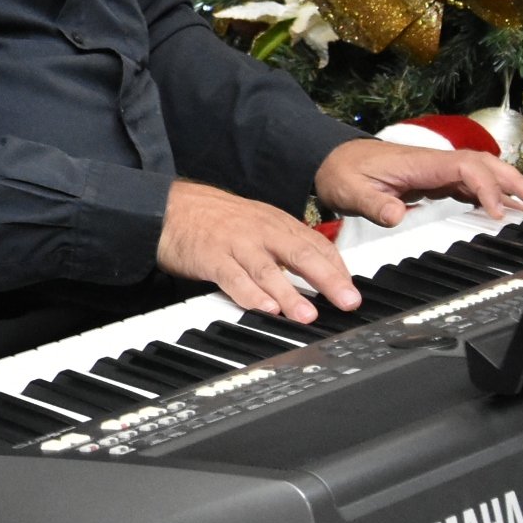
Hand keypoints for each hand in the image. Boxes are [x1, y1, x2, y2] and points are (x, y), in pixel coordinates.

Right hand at [156, 179, 361, 323]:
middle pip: (301, 255)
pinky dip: (250, 294)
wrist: (169, 208)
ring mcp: (236, 245)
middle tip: (347, 301)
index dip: (337, 269)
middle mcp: (261, 232)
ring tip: (308, 315)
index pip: (316, 245)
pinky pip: (233, 278)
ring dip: (291, 294)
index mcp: (276, 224)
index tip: (352, 291)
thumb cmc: (214, 219)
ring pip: (269, 270)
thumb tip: (317, 268)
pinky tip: (265, 308)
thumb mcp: (257, 223)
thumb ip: (285, 244)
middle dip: (328, 280)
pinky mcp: (211, 258)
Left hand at [313, 138, 522, 228]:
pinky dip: (496, 190)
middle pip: (484, 166)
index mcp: (419, 162)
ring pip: (483, 172)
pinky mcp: (435, 180)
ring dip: (513, 183)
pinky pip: (472, 183)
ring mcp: (436, 170)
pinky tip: (514, 201)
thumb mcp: (351, 191)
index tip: (497, 211)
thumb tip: (396, 216)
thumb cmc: (341, 172)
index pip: (465, 169)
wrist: (328, 160)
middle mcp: (434, 163)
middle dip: (515, 181)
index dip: (486, 187)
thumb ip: (374, 204)